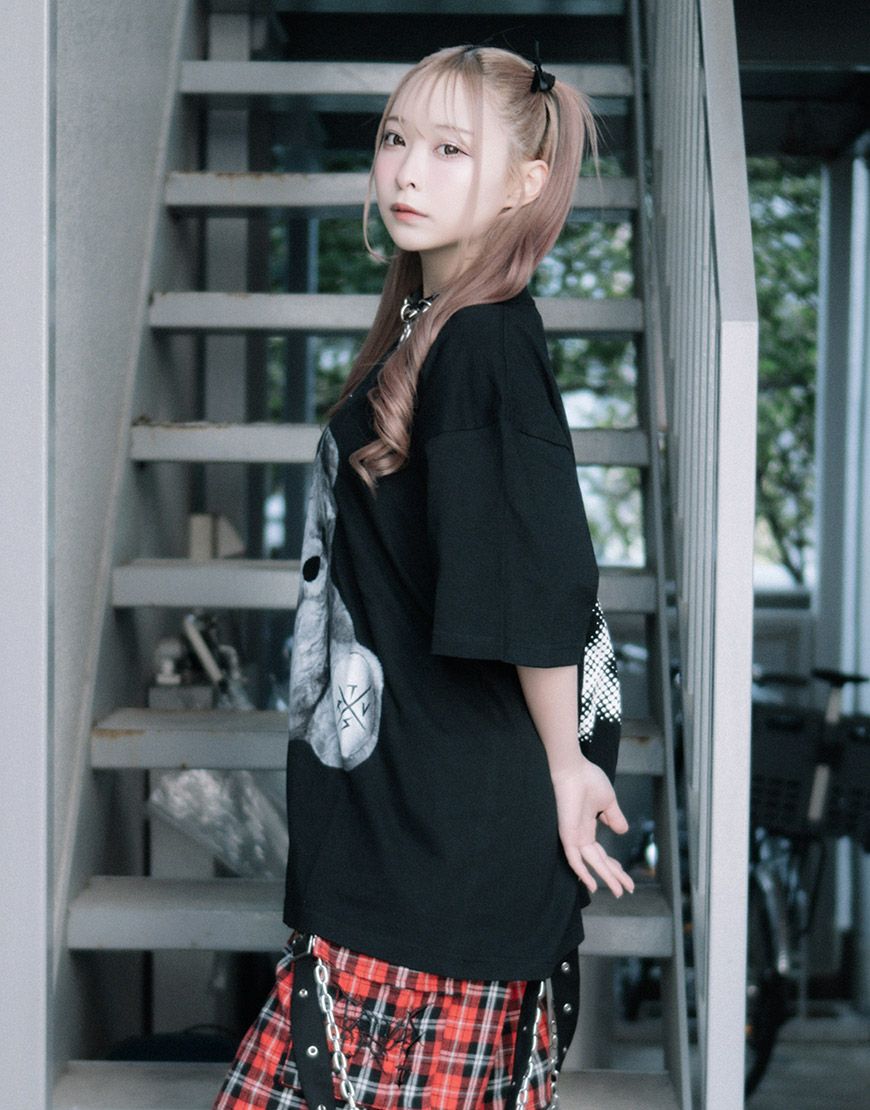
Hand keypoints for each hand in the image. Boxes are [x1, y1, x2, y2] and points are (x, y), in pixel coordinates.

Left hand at [550, 753, 634, 897]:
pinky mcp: (567, 835)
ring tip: (618, 892)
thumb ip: (615, 817)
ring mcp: (574, 836)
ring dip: (605, 877)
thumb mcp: (608, 801)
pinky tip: (593, 885)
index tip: (627, 880)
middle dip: (614, 876)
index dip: (614, 867)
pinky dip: (583, 872)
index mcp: (588, 827)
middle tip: (627, 891)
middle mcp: (580, 835)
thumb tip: (622, 831)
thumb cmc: (588, 779)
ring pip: (591, 864)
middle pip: (599, 862)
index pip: (601, 854)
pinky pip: (574, 858)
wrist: (573, 769)